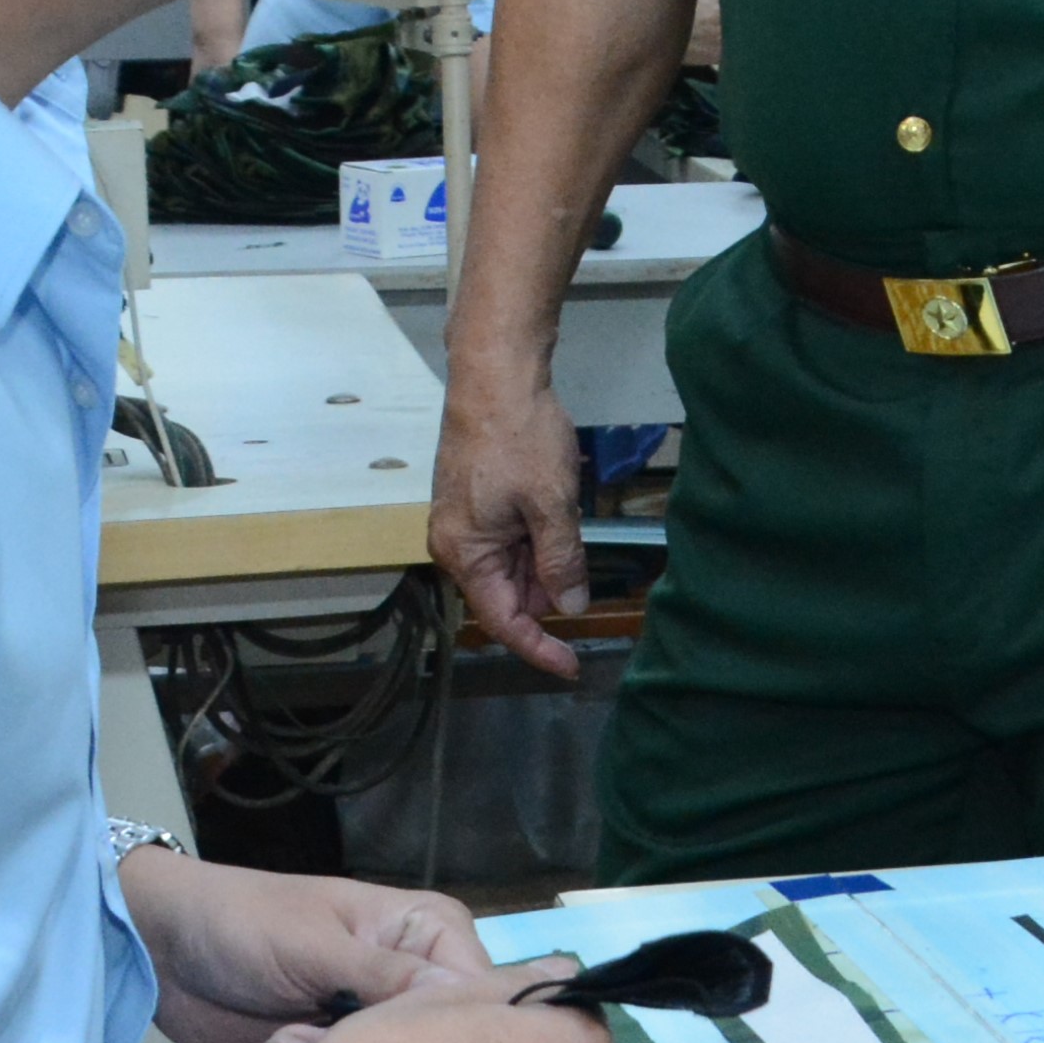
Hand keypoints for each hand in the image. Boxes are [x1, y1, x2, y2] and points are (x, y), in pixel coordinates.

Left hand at [116, 851, 491, 1042]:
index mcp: (429, 935)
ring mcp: (370, 1031)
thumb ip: (387, 976)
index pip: (480, 994)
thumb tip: (465, 1005)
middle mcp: (411, 986)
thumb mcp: (316, 943)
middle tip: (309, 1035)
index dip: (455, 1031)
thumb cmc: (246, 921)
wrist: (162, 950)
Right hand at [430, 371, 592, 675]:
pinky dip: (539, 540)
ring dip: (547, 562)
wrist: (495, 375)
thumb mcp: (550, 504)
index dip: (539, 647)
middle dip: (549, 593)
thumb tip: (569, 606)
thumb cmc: (517, 436)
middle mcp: (456, 544)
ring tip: (570, 524)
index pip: (503, 621)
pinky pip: (511, 539)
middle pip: (507, 595)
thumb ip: (560, 560)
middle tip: (586, 574)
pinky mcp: (477, 502)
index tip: (571, 666)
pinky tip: (561, 517)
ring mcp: (465, 521)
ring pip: (513, 566)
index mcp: (464, 552)